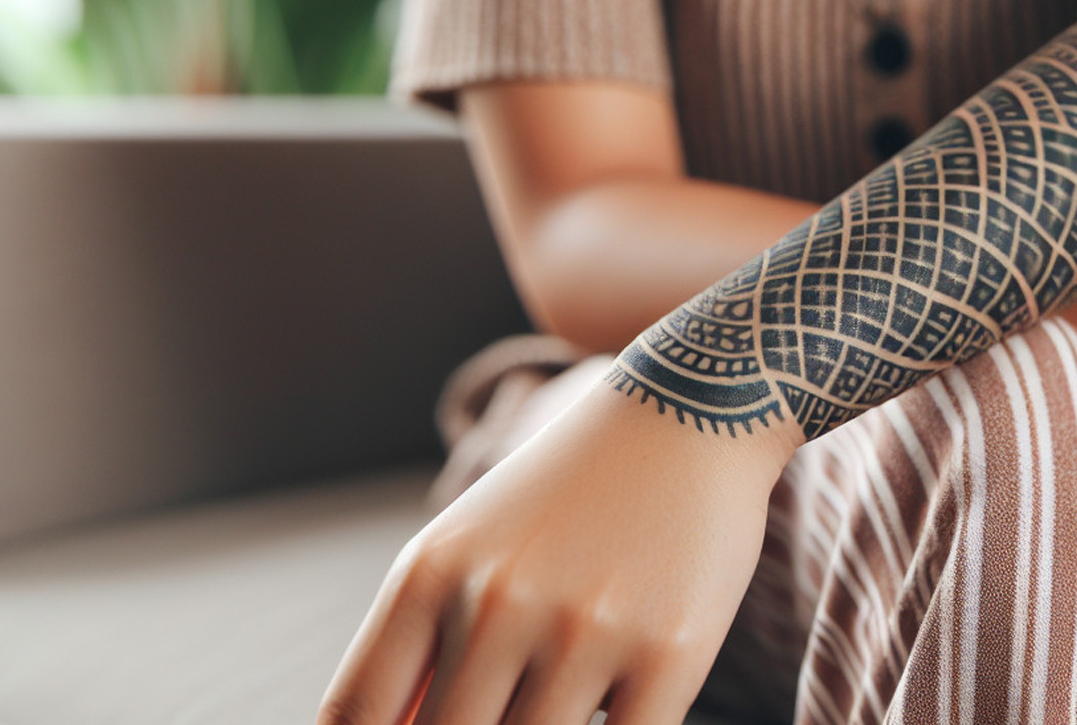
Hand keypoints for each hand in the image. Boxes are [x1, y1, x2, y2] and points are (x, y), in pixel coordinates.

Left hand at [317, 356, 799, 724]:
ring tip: (558, 691)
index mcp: (430, 574)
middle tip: (507, 702)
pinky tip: (613, 705)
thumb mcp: (471, 546)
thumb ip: (421, 646)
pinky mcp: (669, 653)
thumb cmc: (570, 494)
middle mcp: (497, 603)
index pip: (355, 712)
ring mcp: (584, 631)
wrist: (693, 409)